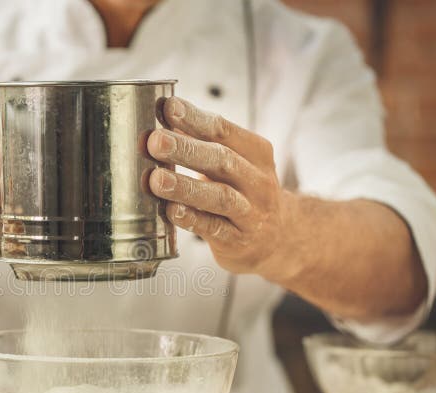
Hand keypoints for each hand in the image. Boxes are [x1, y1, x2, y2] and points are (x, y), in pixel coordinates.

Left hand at [147, 97, 296, 281]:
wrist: (279, 238)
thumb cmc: (244, 192)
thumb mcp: (235, 163)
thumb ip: (203, 144)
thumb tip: (161, 119)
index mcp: (256, 152)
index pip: (223, 130)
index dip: (195, 118)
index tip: (168, 108)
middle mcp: (258, 180)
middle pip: (222, 160)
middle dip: (186, 149)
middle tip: (156, 141)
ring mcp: (251, 212)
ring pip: (220, 196)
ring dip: (186, 187)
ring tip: (157, 179)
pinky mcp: (238, 240)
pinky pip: (214, 228)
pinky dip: (192, 219)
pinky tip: (171, 211)